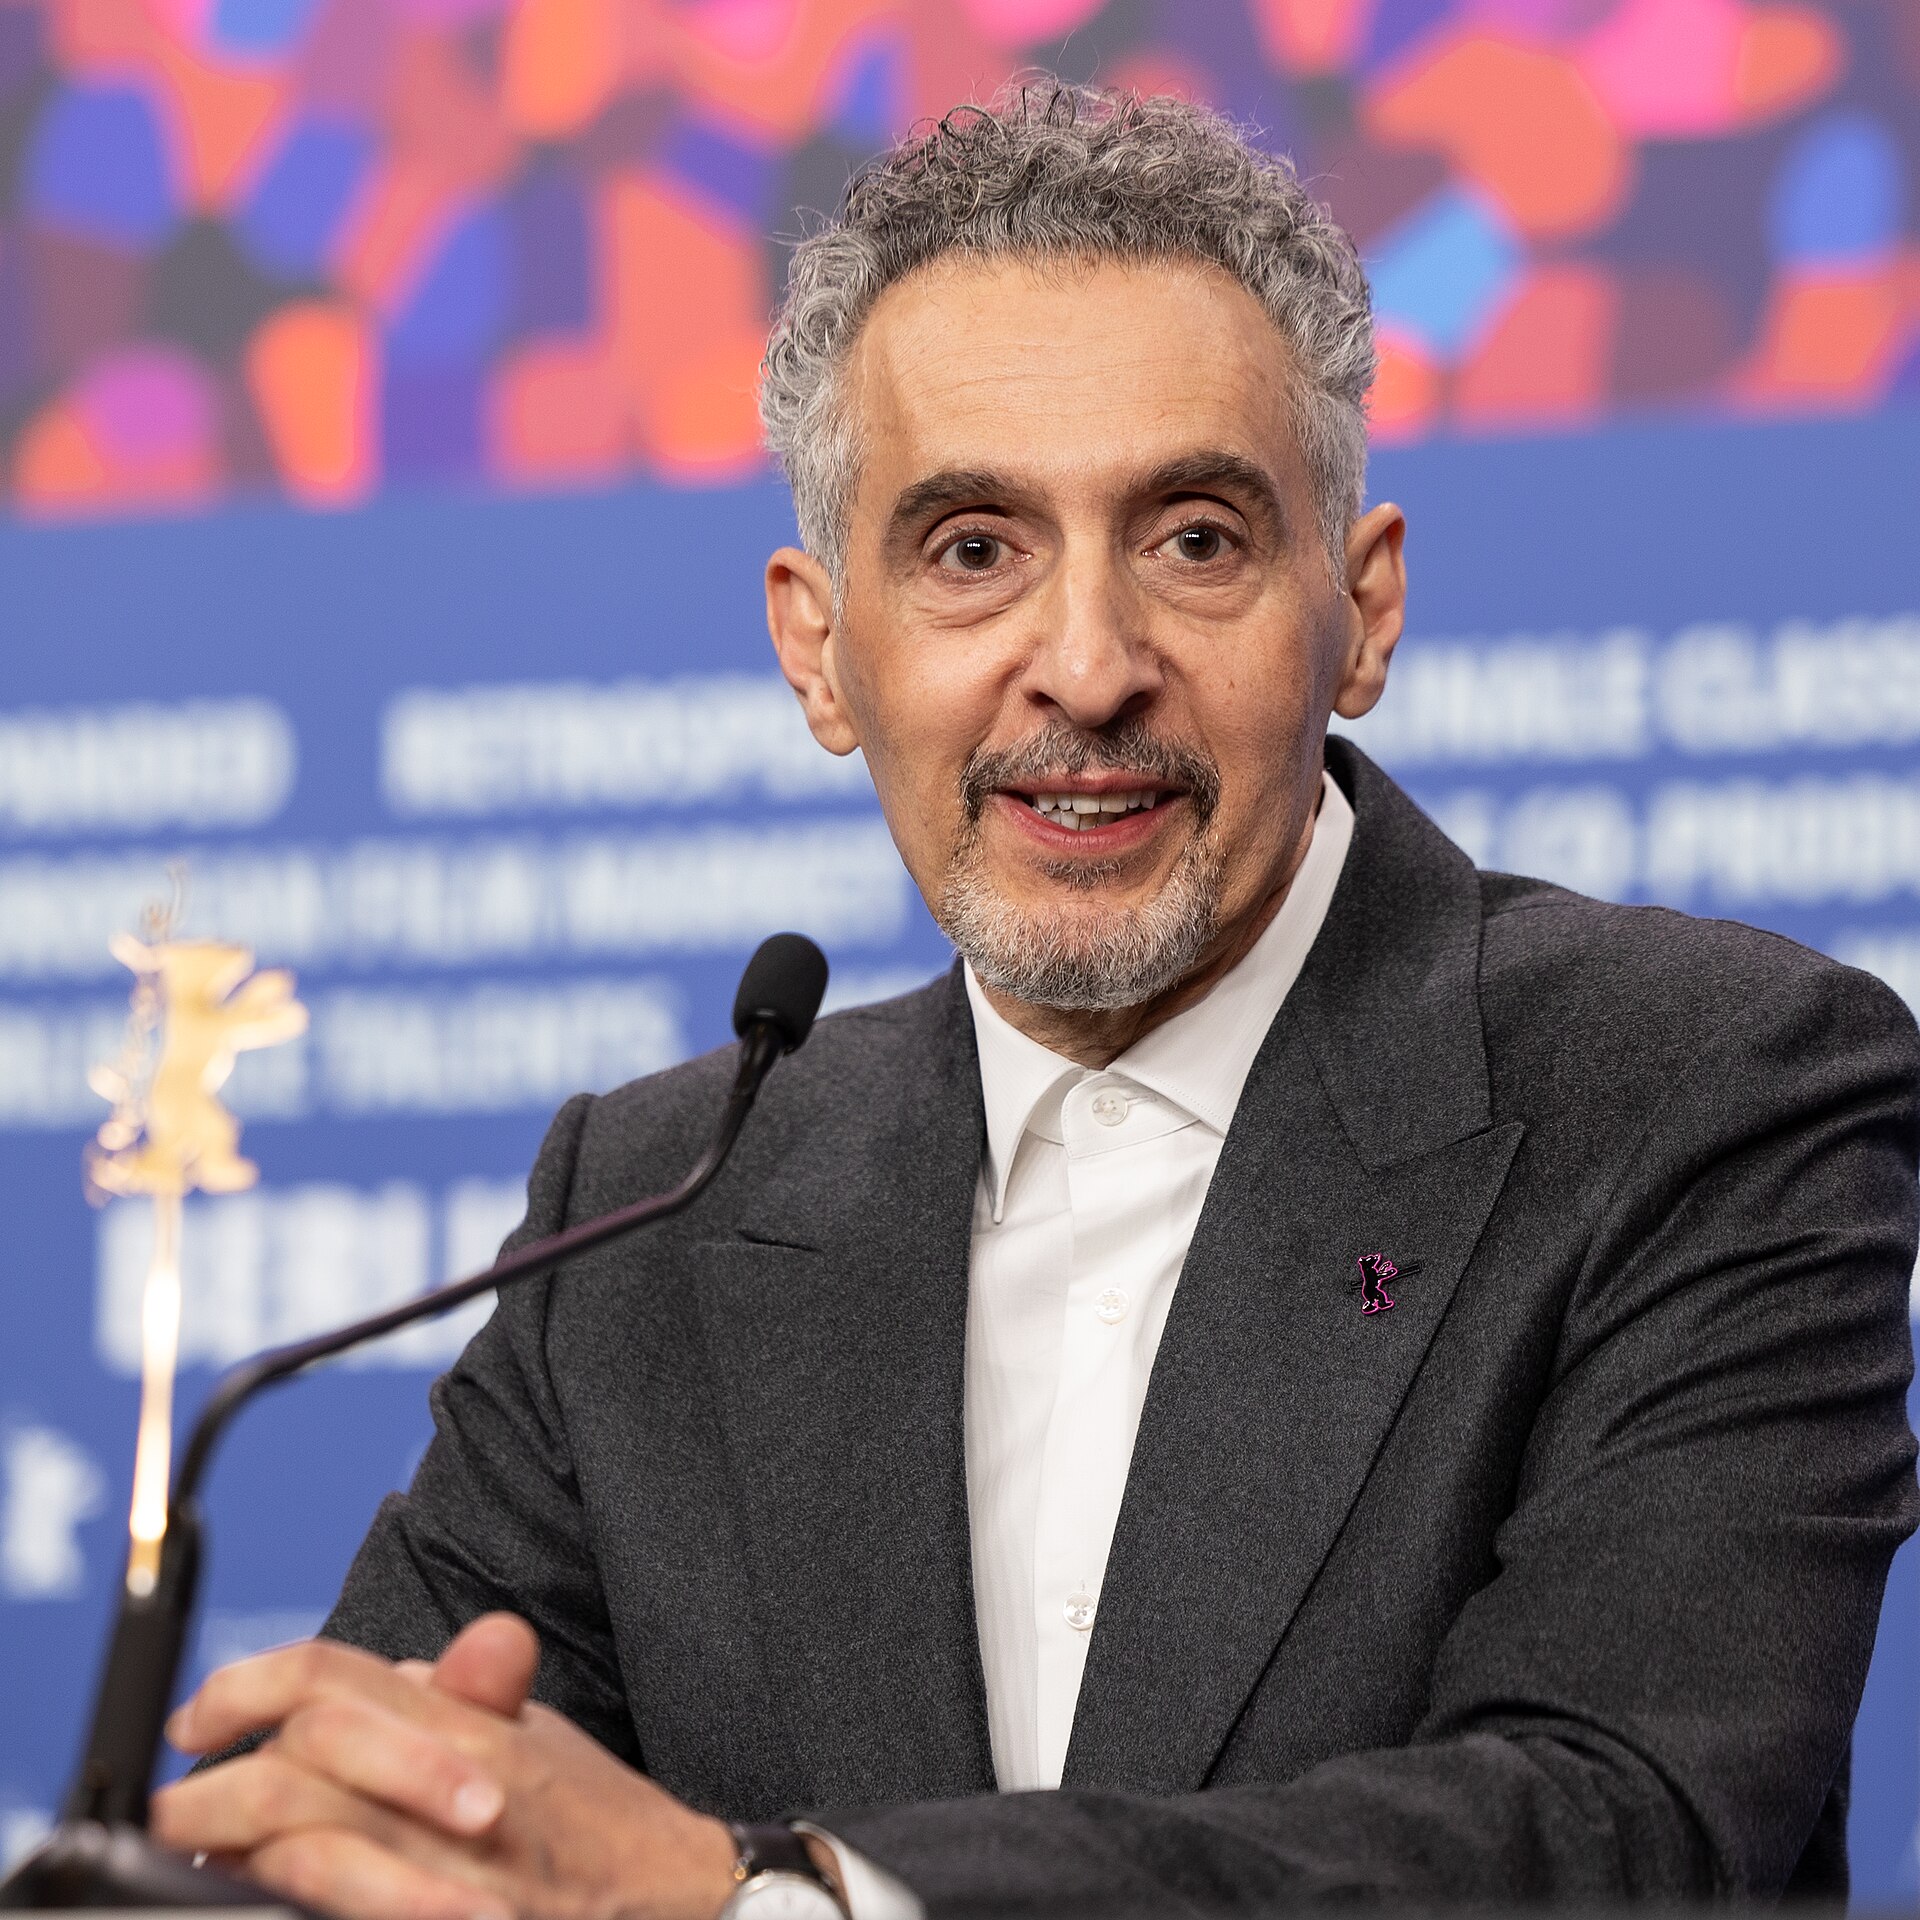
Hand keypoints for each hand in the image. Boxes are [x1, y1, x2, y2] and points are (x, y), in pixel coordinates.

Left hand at [152, 1615, 738, 1919]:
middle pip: (300, 1763)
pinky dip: (294, 1905)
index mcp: (473, 1727)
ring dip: (235, 1859)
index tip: (203, 1716)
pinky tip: (265, 1903)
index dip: (249, 1685)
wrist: (684, 1905)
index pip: (334, 1677)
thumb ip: (463, 1700)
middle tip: (175, 1807)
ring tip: (199, 1864)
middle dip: (211, 1790)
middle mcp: (459, 1790)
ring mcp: (452, 1877)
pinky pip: (343, 1915)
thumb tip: (384, 1676)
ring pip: (307, 1852)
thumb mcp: (539, 1738)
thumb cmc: (605, 1828)